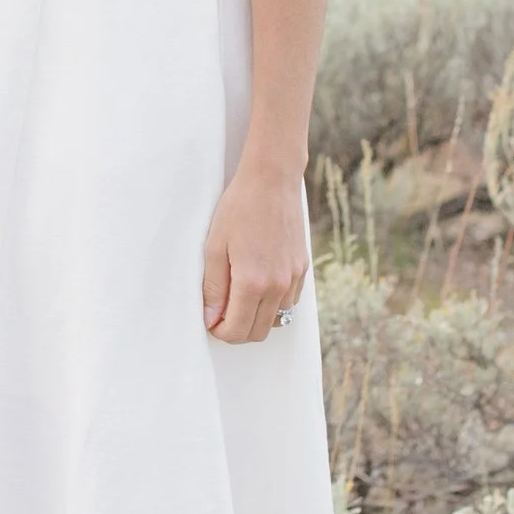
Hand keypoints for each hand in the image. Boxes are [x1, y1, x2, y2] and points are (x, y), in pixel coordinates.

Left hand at [201, 158, 311, 344]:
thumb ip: (213, 288)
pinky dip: (272, 304)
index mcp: (253, 283)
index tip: (211, 320)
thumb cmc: (239, 208)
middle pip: (258, 332)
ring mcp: (293, 279)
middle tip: (221, 312)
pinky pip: (289, 302)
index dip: (220, 331)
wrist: (272, 180)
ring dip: (256, 318)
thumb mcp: (214, 247)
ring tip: (238, 297)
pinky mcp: (302, 269)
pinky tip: (258, 285)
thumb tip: (211, 319)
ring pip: (276, 320)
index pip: (237, 331)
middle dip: (237, 330)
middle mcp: (278, 286)